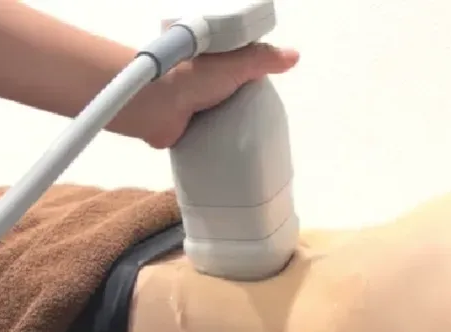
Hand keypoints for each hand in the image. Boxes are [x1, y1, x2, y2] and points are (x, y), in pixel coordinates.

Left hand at [127, 43, 299, 148]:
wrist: (156, 103)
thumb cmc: (192, 76)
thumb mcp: (235, 63)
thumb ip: (263, 59)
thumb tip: (293, 56)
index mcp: (215, 66)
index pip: (243, 75)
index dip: (256, 87)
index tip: (271, 101)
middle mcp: (204, 86)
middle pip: (234, 101)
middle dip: (248, 112)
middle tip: (268, 128)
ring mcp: (194, 109)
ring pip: (222, 121)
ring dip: (234, 131)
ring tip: (257, 145)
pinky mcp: (187, 131)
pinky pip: (208, 140)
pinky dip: (219, 147)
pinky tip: (235, 156)